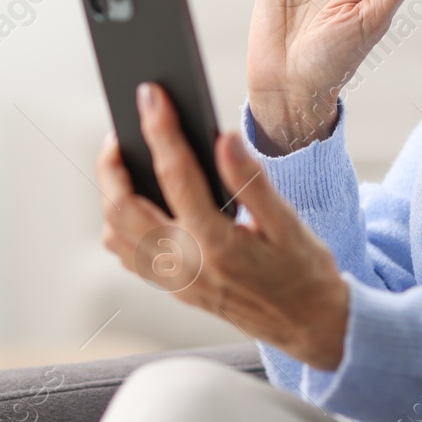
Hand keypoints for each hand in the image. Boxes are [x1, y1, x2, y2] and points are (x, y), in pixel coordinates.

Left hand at [97, 81, 348, 369]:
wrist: (310, 325)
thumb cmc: (305, 271)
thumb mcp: (289, 224)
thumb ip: (252, 182)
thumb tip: (224, 139)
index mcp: (219, 245)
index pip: (177, 177)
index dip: (161, 129)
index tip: (150, 96)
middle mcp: (189, 267)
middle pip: (124, 209)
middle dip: (112, 165)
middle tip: (120, 132)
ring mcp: (177, 282)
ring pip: (117, 236)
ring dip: (111, 196)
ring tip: (123, 163)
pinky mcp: (176, 290)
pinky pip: (129, 257)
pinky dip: (120, 225)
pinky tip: (135, 202)